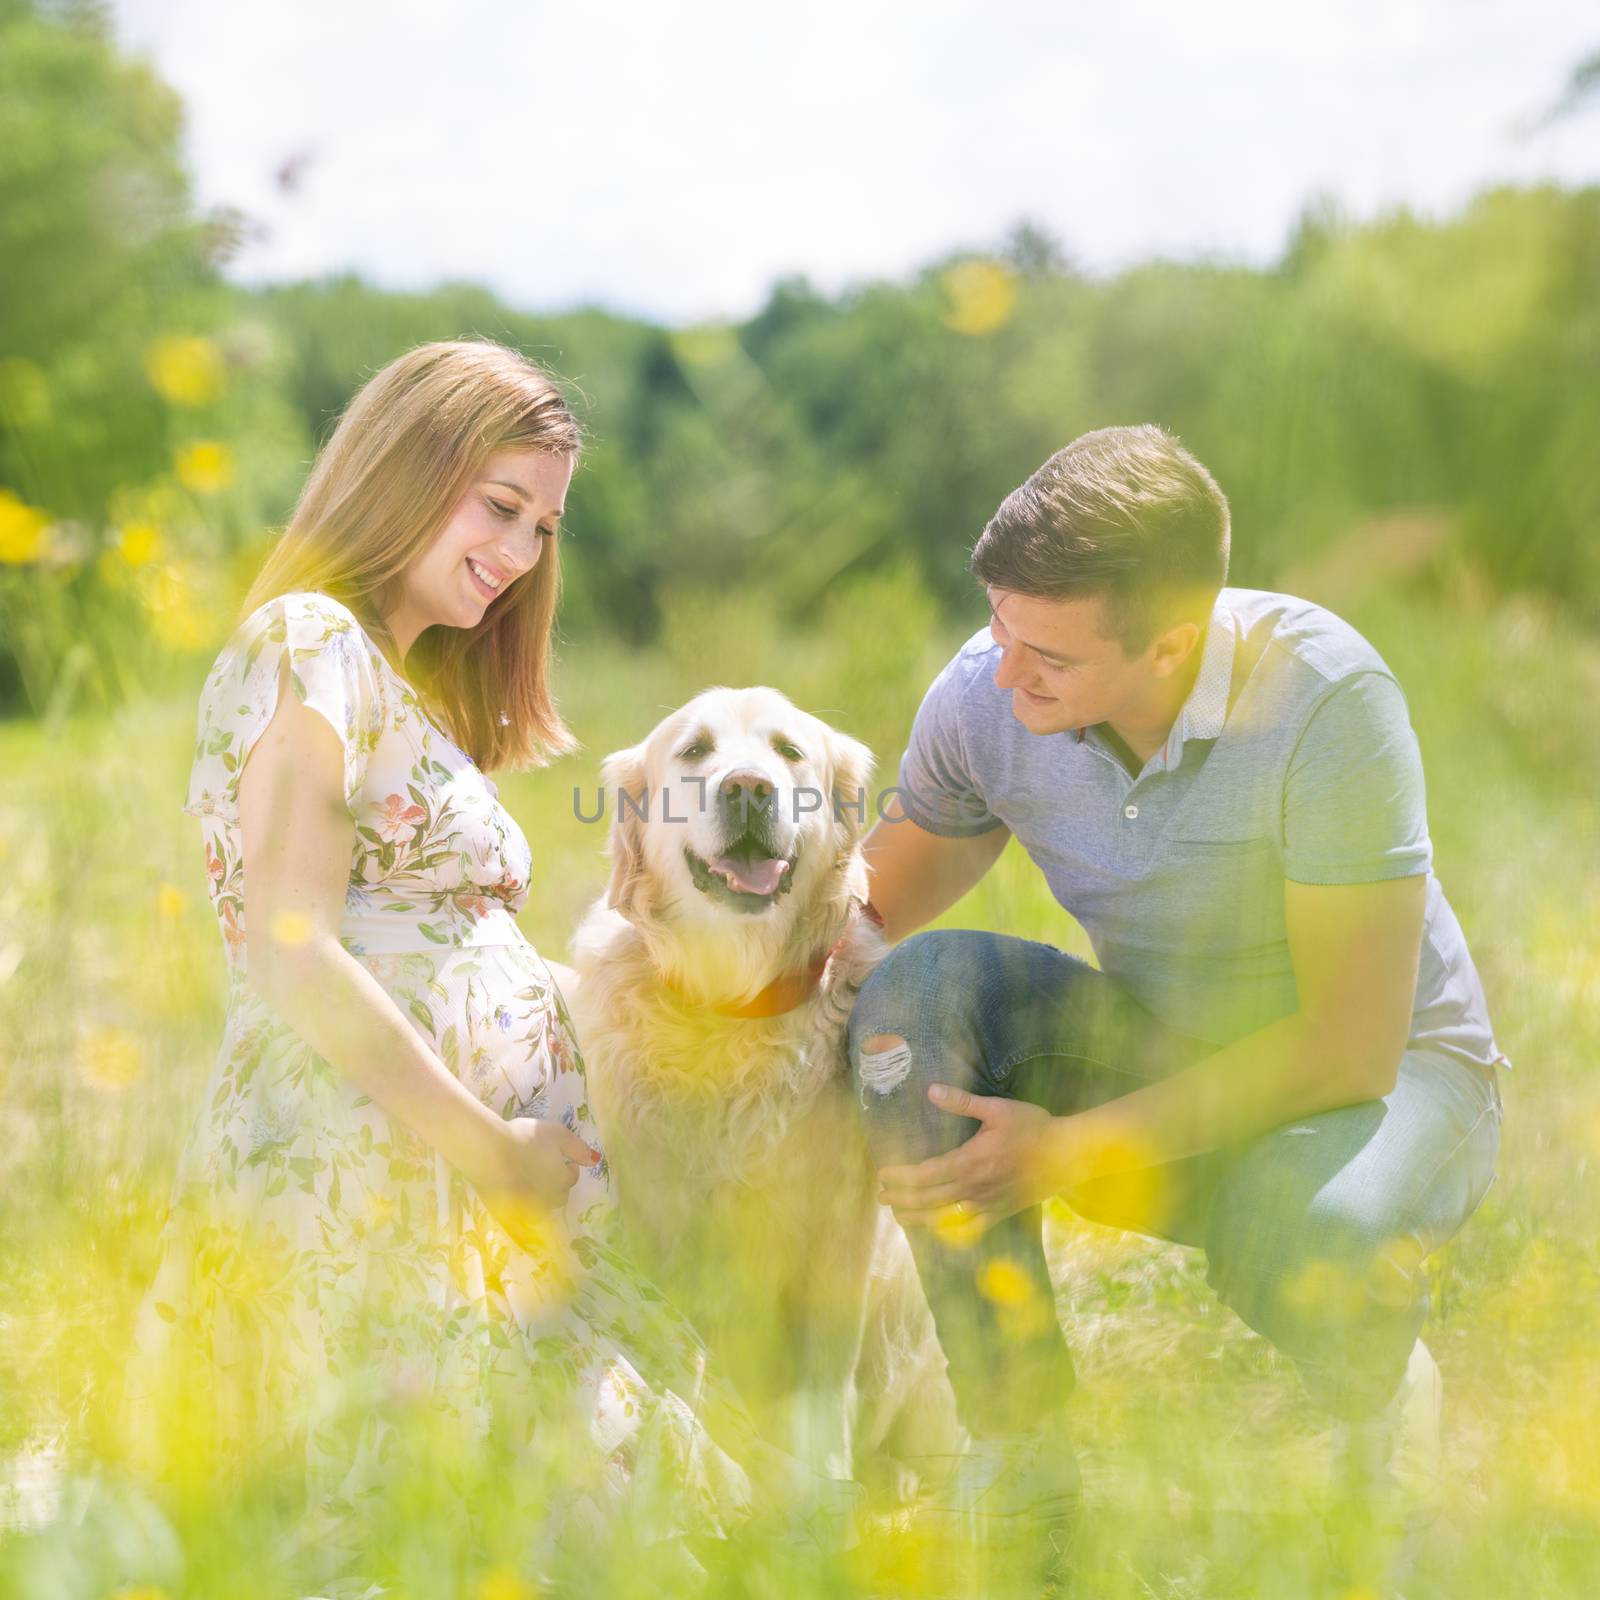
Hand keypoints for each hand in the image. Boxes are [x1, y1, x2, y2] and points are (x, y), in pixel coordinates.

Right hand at [465, 1116, 598, 1250]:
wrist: (488, 1153)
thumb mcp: (559, 1135)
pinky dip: (518, 1197)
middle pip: (558, 1195)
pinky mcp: (505, 1208)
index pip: (572, 1177)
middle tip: (544, 1165)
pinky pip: (518, 1206)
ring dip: (538, 1192)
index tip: (558, 1154)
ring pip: (539, 1203)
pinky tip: (510, 1183)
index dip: (568, 1164)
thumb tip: (595, 1160)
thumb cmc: (526, 1139)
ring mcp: (525, 1206)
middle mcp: (547, 1199)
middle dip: (556, 1183)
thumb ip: (578, 1148)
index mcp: (562, 1181)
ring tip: (527, 1174)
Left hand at [877, 1085, 1061, 1227]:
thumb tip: (931, 1090)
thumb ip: (962, 1102)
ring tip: (899, 1216)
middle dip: (901, 1199)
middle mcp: (975, 1188)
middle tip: (881, 1197)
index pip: (924, 1174)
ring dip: (918, 1218)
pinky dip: (949, 1234)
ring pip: (944, 1218)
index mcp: (970, 1161)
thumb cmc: (1033, 1127)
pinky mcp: (1001, 1212)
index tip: (882, 1174)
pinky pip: (970, 1229)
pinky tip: (938, 1232)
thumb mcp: (997, 1108)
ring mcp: (987, 1204)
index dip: (900, 1177)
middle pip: (928, 1199)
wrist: (1068, 1154)